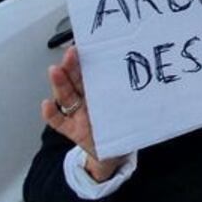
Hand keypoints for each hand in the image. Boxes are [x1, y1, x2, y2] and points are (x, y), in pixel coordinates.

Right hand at [41, 47, 123, 179]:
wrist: (115, 154)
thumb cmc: (122, 127)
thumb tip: (155, 76)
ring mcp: (78, 115)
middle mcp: (87, 101)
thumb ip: (136, 95)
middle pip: (76, 81)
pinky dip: (50, 114)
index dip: (84, 61)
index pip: (90, 73)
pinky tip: (46, 104)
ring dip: (59, 83)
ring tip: (55, 71)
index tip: (83, 47)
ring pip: (66, 97)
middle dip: (71, 67)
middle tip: (70, 54)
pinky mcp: (73, 131)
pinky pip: (59, 122)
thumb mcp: (131, 108)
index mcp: (100, 93)